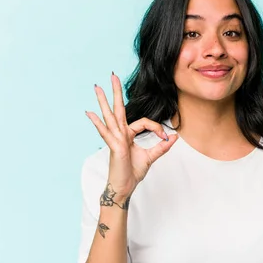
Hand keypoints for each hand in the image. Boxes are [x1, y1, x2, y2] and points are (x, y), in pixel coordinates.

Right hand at [85, 72, 177, 198]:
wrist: (124, 187)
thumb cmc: (132, 173)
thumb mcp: (150, 157)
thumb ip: (161, 147)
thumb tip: (174, 137)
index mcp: (128, 135)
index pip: (144, 122)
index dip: (157, 127)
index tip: (166, 137)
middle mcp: (120, 134)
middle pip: (118, 109)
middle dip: (116, 92)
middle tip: (112, 75)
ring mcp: (115, 139)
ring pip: (110, 116)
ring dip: (103, 101)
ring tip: (97, 87)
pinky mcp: (114, 147)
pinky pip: (106, 132)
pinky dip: (97, 123)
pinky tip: (89, 112)